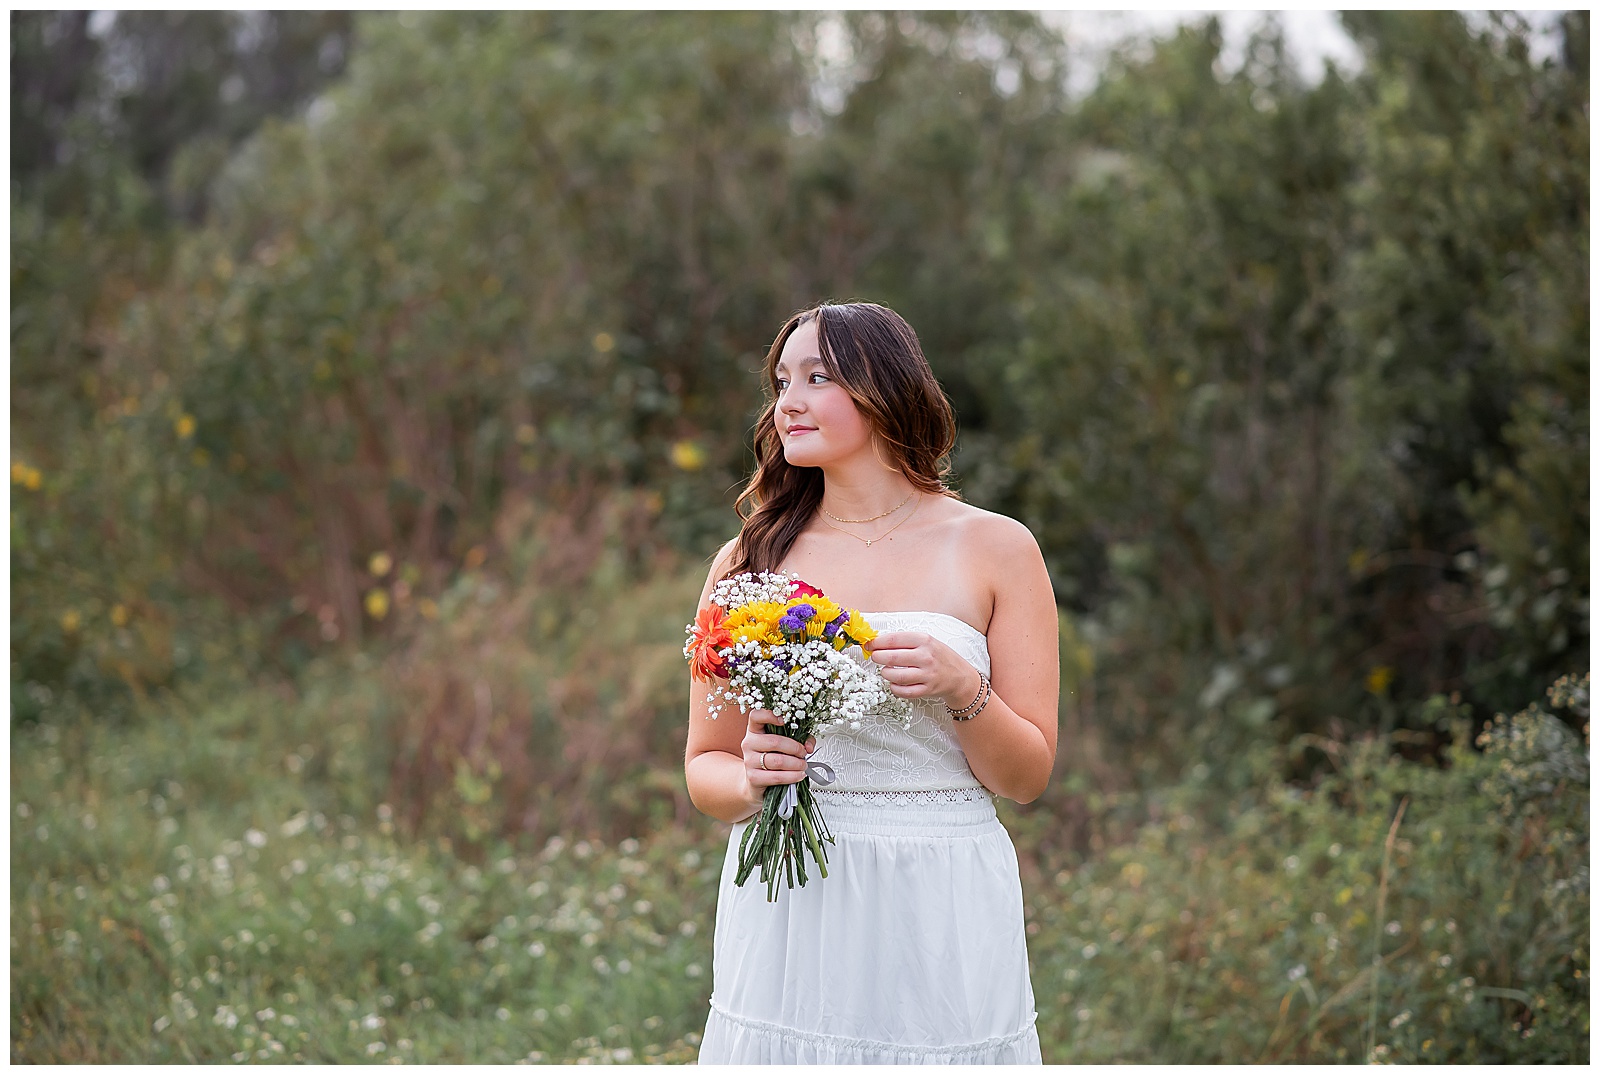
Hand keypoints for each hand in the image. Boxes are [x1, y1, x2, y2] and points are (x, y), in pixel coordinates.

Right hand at [740, 709, 815, 798]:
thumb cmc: (772, 757)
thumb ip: (800, 739)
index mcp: (755, 730)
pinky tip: (799, 775)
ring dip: (796, 764)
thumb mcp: (783, 743)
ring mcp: (749, 761)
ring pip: (778, 761)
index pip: (756, 716)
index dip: (769, 715)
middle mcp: (749, 743)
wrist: (756, 780)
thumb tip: (808, 746)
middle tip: (803, 753)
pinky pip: (777, 777)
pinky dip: (792, 776)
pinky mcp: (753, 777)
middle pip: (775, 742)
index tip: (784, 720)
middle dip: (795, 748)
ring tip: (803, 765)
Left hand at [866, 631, 982, 708]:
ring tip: (885, 671)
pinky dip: (895, 688)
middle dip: (878, 657)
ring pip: (896, 676)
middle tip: (875, 657)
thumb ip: (905, 641)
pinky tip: (894, 683)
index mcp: (924, 640)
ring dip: (885, 673)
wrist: (960, 676)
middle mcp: (926, 656)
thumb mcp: (926, 641)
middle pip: (892, 657)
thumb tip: (878, 642)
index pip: (893, 640)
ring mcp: (927, 674)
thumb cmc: (939, 656)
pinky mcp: (927, 689)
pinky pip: (904, 691)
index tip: (869, 645)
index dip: (877, 643)